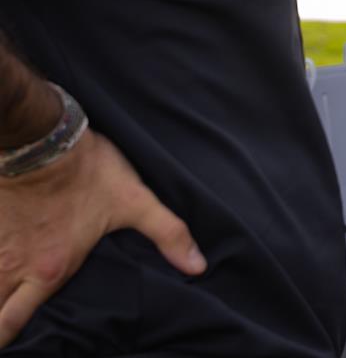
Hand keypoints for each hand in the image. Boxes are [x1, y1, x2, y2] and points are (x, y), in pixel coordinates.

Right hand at [0, 130, 204, 345]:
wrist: (43, 137)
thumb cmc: (89, 171)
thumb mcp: (135, 201)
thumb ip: (168, 234)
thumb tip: (197, 267)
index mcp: (49, 272)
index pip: (10, 325)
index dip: (5, 339)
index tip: (13, 340)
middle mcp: (12, 267)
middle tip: (5, 321)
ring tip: (6, 292)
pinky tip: (1, 253)